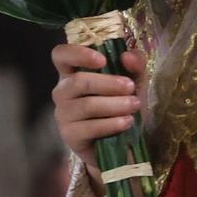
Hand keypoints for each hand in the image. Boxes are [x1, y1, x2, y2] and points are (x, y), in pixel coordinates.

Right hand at [50, 43, 144, 167]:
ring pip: (86, 105)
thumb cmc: (122, 104)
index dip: (77, 53)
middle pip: (78, 81)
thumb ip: (136, 64)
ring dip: (115, 105)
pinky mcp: (69, 135)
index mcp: (72, 72)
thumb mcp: (134, 81)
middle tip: (131, 88)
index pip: (61, 55)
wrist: (122, 143)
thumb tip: (127, 55)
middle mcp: (62, 91)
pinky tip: (126, 122)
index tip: (102, 60)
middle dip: (109, 84)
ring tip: (134, 106)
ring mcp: (63, 114)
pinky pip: (89, 127)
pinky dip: (111, 124)